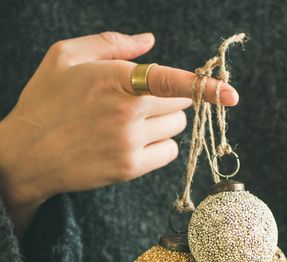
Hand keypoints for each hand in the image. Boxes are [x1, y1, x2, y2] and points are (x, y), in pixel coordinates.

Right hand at [0, 31, 238, 234]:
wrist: (28, 155)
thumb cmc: (45, 102)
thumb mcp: (65, 57)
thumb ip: (111, 43)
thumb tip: (149, 41)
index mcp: (115, 80)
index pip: (171, 80)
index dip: (205, 86)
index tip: (232, 94)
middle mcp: (127, 113)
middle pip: (181, 105)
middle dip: (172, 98)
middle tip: (146, 99)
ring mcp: (130, 144)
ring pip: (177, 129)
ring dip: (166, 121)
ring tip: (134, 121)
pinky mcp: (130, 168)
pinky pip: (169, 153)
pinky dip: (162, 145)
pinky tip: (138, 141)